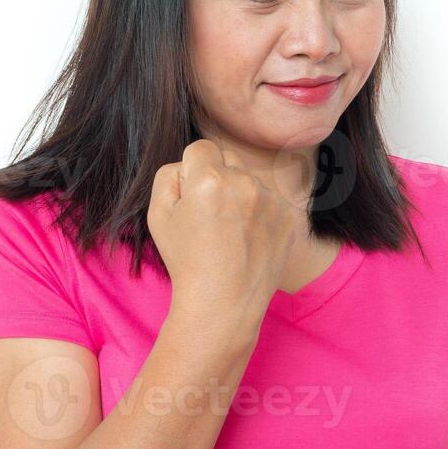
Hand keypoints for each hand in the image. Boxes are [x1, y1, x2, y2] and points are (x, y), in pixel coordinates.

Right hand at [147, 139, 299, 322]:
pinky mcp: (288, 216)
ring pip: (251, 181)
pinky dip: (260, 214)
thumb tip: (188, 164)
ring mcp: (271, 199)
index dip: (192, 170)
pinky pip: (270, 201)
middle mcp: (245, 182)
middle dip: (218, 178)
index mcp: (209, 178)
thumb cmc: (187, 259)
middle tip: (210, 215)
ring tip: (230, 233)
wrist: (225, 300)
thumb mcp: (158, 215)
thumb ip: (169, 176)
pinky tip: (248, 240)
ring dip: (241, 196)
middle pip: (229, 160)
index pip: (201, 148)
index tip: (192, 195)